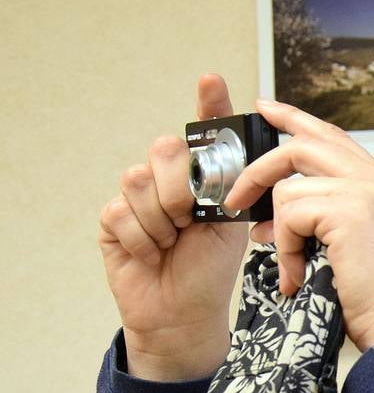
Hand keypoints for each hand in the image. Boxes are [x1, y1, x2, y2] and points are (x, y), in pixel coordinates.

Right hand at [98, 74, 248, 379]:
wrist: (185, 312)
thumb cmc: (211, 269)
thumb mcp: (231, 225)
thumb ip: (230, 189)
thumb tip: (242, 160)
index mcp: (201, 176)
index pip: (204, 131)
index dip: (209, 103)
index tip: (212, 81)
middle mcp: (167, 178)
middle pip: (165, 149)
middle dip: (181, 189)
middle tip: (190, 221)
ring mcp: (137, 196)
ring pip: (139, 179)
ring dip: (162, 220)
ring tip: (173, 241)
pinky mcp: (113, 219)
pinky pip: (122, 212)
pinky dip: (144, 241)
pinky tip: (153, 255)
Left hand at [222, 98, 373, 350]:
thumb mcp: (356, 247)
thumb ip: (330, 217)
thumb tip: (278, 206)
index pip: (333, 137)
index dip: (295, 120)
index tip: (265, 109)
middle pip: (303, 145)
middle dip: (260, 168)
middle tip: (237, 198)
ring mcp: (367, 192)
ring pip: (290, 186)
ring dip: (278, 231)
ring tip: (289, 265)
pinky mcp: (351, 211)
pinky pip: (290, 213)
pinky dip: (284, 247)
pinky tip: (298, 274)